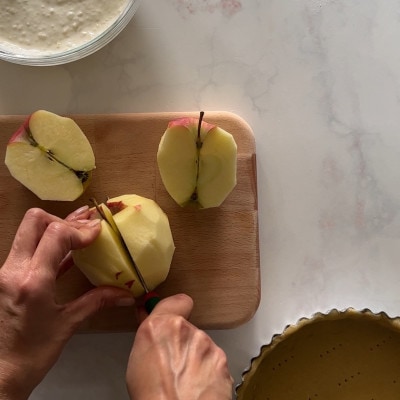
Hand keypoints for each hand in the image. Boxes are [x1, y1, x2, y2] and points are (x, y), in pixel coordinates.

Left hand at [0, 207, 134, 399]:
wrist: (0, 373)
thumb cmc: (31, 354)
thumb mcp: (68, 324)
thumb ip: (97, 301)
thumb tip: (125, 294)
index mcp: (33, 281)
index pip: (56, 234)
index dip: (81, 229)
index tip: (98, 232)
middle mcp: (14, 270)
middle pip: (36, 221)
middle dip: (63, 221)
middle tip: (85, 230)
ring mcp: (7, 272)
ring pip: (29, 231)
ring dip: (56, 228)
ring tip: (81, 229)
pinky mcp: (7, 277)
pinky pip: (28, 249)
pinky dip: (48, 244)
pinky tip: (70, 249)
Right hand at [126, 294, 232, 399]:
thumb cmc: (153, 396)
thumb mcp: (137, 360)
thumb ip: (150, 335)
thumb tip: (151, 322)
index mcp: (161, 326)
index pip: (178, 301)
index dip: (177, 308)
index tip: (174, 315)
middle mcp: (186, 331)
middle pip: (189, 329)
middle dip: (184, 342)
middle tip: (174, 363)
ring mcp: (207, 345)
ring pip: (202, 346)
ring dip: (196, 358)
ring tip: (185, 380)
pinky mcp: (222, 361)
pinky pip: (214, 362)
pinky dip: (209, 372)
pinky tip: (198, 386)